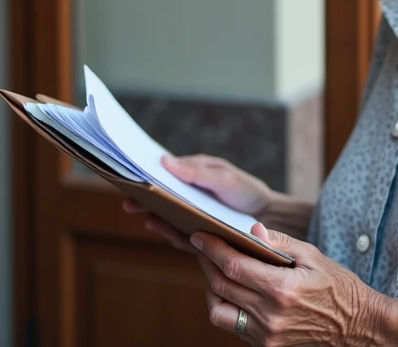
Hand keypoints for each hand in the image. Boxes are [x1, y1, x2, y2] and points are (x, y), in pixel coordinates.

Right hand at [121, 154, 275, 251]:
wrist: (268, 219)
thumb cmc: (246, 191)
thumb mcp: (224, 176)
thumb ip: (196, 171)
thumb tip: (165, 161)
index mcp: (192, 176)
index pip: (164, 174)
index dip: (146, 174)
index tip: (130, 174)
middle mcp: (188, 198)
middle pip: (160, 198)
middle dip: (143, 199)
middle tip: (128, 201)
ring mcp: (191, 218)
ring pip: (166, 218)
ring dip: (154, 217)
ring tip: (143, 215)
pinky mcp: (198, 237)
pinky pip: (180, 236)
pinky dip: (169, 233)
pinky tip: (161, 229)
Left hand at [190, 223, 386, 345]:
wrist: (359, 328)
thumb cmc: (339, 288)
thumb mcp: (313, 257)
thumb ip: (280, 242)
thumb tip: (251, 229)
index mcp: (282, 289)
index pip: (232, 266)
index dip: (211, 248)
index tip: (199, 236)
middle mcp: (270, 316)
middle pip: (220, 287)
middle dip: (207, 263)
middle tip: (204, 248)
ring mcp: (266, 337)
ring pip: (219, 312)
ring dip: (212, 290)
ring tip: (216, 272)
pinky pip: (234, 327)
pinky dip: (228, 308)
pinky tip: (234, 293)